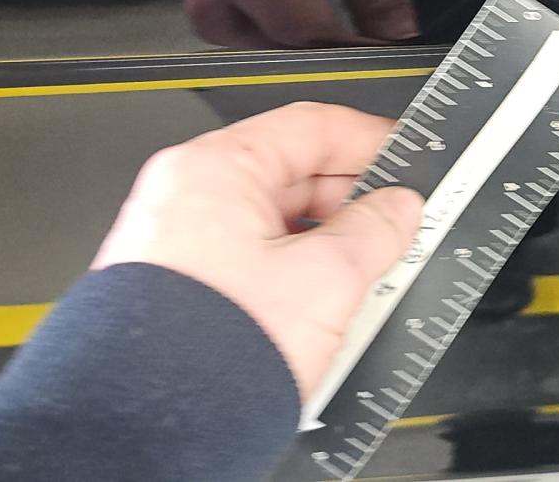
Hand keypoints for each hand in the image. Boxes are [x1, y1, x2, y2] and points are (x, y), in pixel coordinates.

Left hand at [91, 102, 423, 399]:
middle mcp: (185, 200)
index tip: (407, 157)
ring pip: (276, 228)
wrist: (151, 431)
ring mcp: (178, 249)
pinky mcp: (180, 295)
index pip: (309, 126)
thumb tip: (398, 210)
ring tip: (368, 277)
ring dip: (329, 247)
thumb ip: (375, 231)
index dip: (370, 139)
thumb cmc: (208, 351)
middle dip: (354, 203)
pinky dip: (296, 278)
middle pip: (293, 178)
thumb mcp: (326, 278)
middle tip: (399, 225)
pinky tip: (328, 309)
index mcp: (213, 171)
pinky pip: (253, 266)